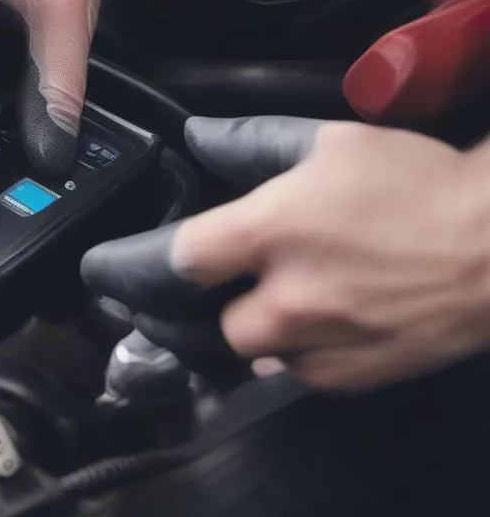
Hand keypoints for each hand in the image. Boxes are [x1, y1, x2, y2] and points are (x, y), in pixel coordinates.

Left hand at [82, 116, 489, 391]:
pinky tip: (254, 336)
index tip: (97, 266)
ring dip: (193, 337)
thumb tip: (195, 139)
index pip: (166, 262)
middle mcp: (284, 300)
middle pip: (185, 323)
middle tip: (127, 297)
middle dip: (146, 310)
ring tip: (173, 319)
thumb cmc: (418, 188)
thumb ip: (246, 142)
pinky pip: (279, 375)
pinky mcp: (343, 377)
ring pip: (228, 356)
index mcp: (269, 234)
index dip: (120, 267)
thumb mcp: (325, 143)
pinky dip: (257, 357)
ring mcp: (314, 347)